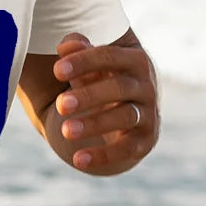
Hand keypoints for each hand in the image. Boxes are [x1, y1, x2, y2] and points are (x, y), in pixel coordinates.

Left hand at [51, 32, 159, 174]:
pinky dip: (104, 155)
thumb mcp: (89, 60)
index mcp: (134, 59)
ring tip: (65, 130)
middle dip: (89, 96)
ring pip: (125, 117)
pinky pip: (128, 148)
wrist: (126, 107)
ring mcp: (149, 113)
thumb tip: (66, 46)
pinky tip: (78, 159)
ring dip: (95, 124)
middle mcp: (146, 85)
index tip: (56, 71)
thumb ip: (78, 48)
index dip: (83, 62)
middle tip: (61, 104)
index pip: (110, 56)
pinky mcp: (146, 140)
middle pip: (119, 88)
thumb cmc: (101, 75)